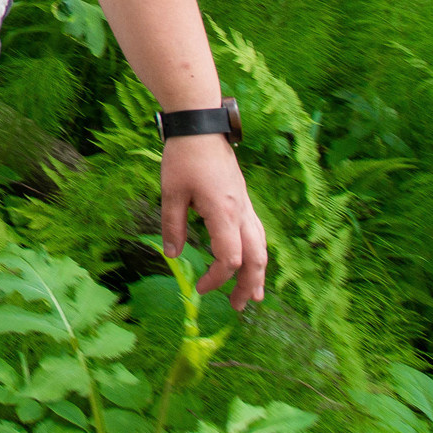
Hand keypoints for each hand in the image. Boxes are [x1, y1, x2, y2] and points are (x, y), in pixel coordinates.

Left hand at [161, 137, 267, 303]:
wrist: (201, 126)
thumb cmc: (184, 157)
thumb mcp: (171, 193)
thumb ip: (172, 226)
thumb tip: (172, 256)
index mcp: (223, 213)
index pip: (230, 259)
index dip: (217, 279)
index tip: (201, 288)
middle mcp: (241, 212)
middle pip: (256, 258)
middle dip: (249, 285)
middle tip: (239, 307)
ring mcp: (245, 205)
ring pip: (261, 246)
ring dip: (258, 272)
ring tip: (252, 293)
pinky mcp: (243, 199)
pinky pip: (256, 233)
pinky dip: (255, 253)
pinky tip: (248, 261)